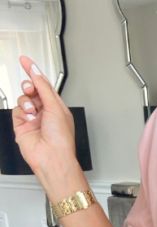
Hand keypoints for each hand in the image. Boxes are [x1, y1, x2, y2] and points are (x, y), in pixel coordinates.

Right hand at [12, 56, 77, 176]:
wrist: (52, 157)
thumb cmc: (61, 139)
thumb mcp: (55, 106)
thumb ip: (43, 87)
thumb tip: (35, 72)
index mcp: (57, 107)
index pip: (44, 84)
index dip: (34, 72)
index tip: (25, 60)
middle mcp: (45, 112)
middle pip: (31, 89)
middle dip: (29, 86)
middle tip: (30, 88)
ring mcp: (32, 118)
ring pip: (22, 99)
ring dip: (26, 102)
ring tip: (33, 112)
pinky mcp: (22, 125)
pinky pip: (16, 110)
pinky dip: (22, 113)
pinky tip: (29, 119)